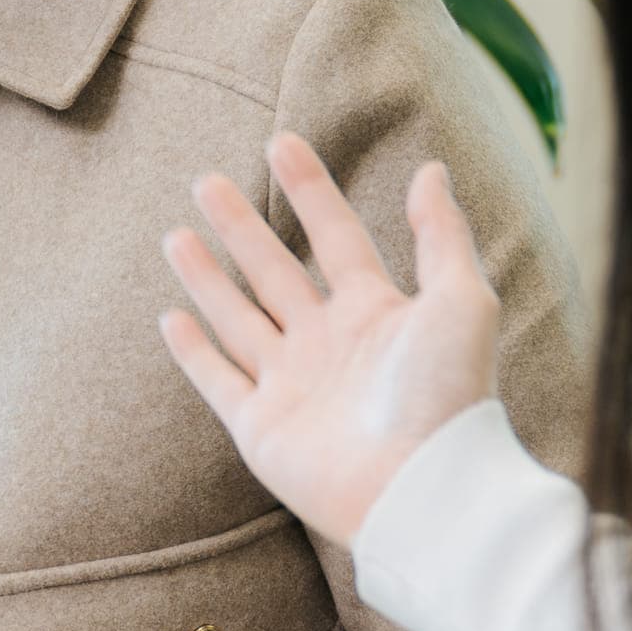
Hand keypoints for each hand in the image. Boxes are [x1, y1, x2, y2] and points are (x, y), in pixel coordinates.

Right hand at [159, 132, 500, 545]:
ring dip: (208, 278)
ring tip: (176, 235)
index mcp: (376, 313)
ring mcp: (292, 386)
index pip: (335, 236)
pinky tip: (170, 318)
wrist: (421, 487)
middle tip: (207, 181)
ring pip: (239, 319)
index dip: (310, 190)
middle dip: (242, 227)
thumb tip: (431, 169)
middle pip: (276, 271)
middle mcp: (329, 345)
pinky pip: (218, 382)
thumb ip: (442, 235)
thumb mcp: (461, 300)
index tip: (282, 143)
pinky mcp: (261, 429)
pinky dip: (194, 352)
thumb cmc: (449, 395)